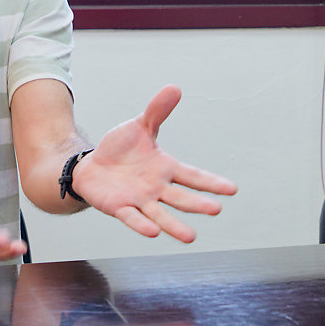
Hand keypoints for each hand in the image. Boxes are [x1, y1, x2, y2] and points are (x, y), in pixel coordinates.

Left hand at [71, 85, 237, 242]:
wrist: (92, 166)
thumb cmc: (121, 149)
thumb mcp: (140, 126)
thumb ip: (157, 111)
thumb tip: (174, 88)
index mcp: (166, 168)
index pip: (193, 176)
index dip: (212, 183)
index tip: (232, 189)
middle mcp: (157, 188)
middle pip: (181, 198)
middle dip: (197, 204)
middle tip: (216, 210)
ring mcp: (139, 200)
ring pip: (160, 214)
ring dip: (174, 225)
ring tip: (190, 237)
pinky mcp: (120, 207)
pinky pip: (132, 217)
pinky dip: (142, 224)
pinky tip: (153, 232)